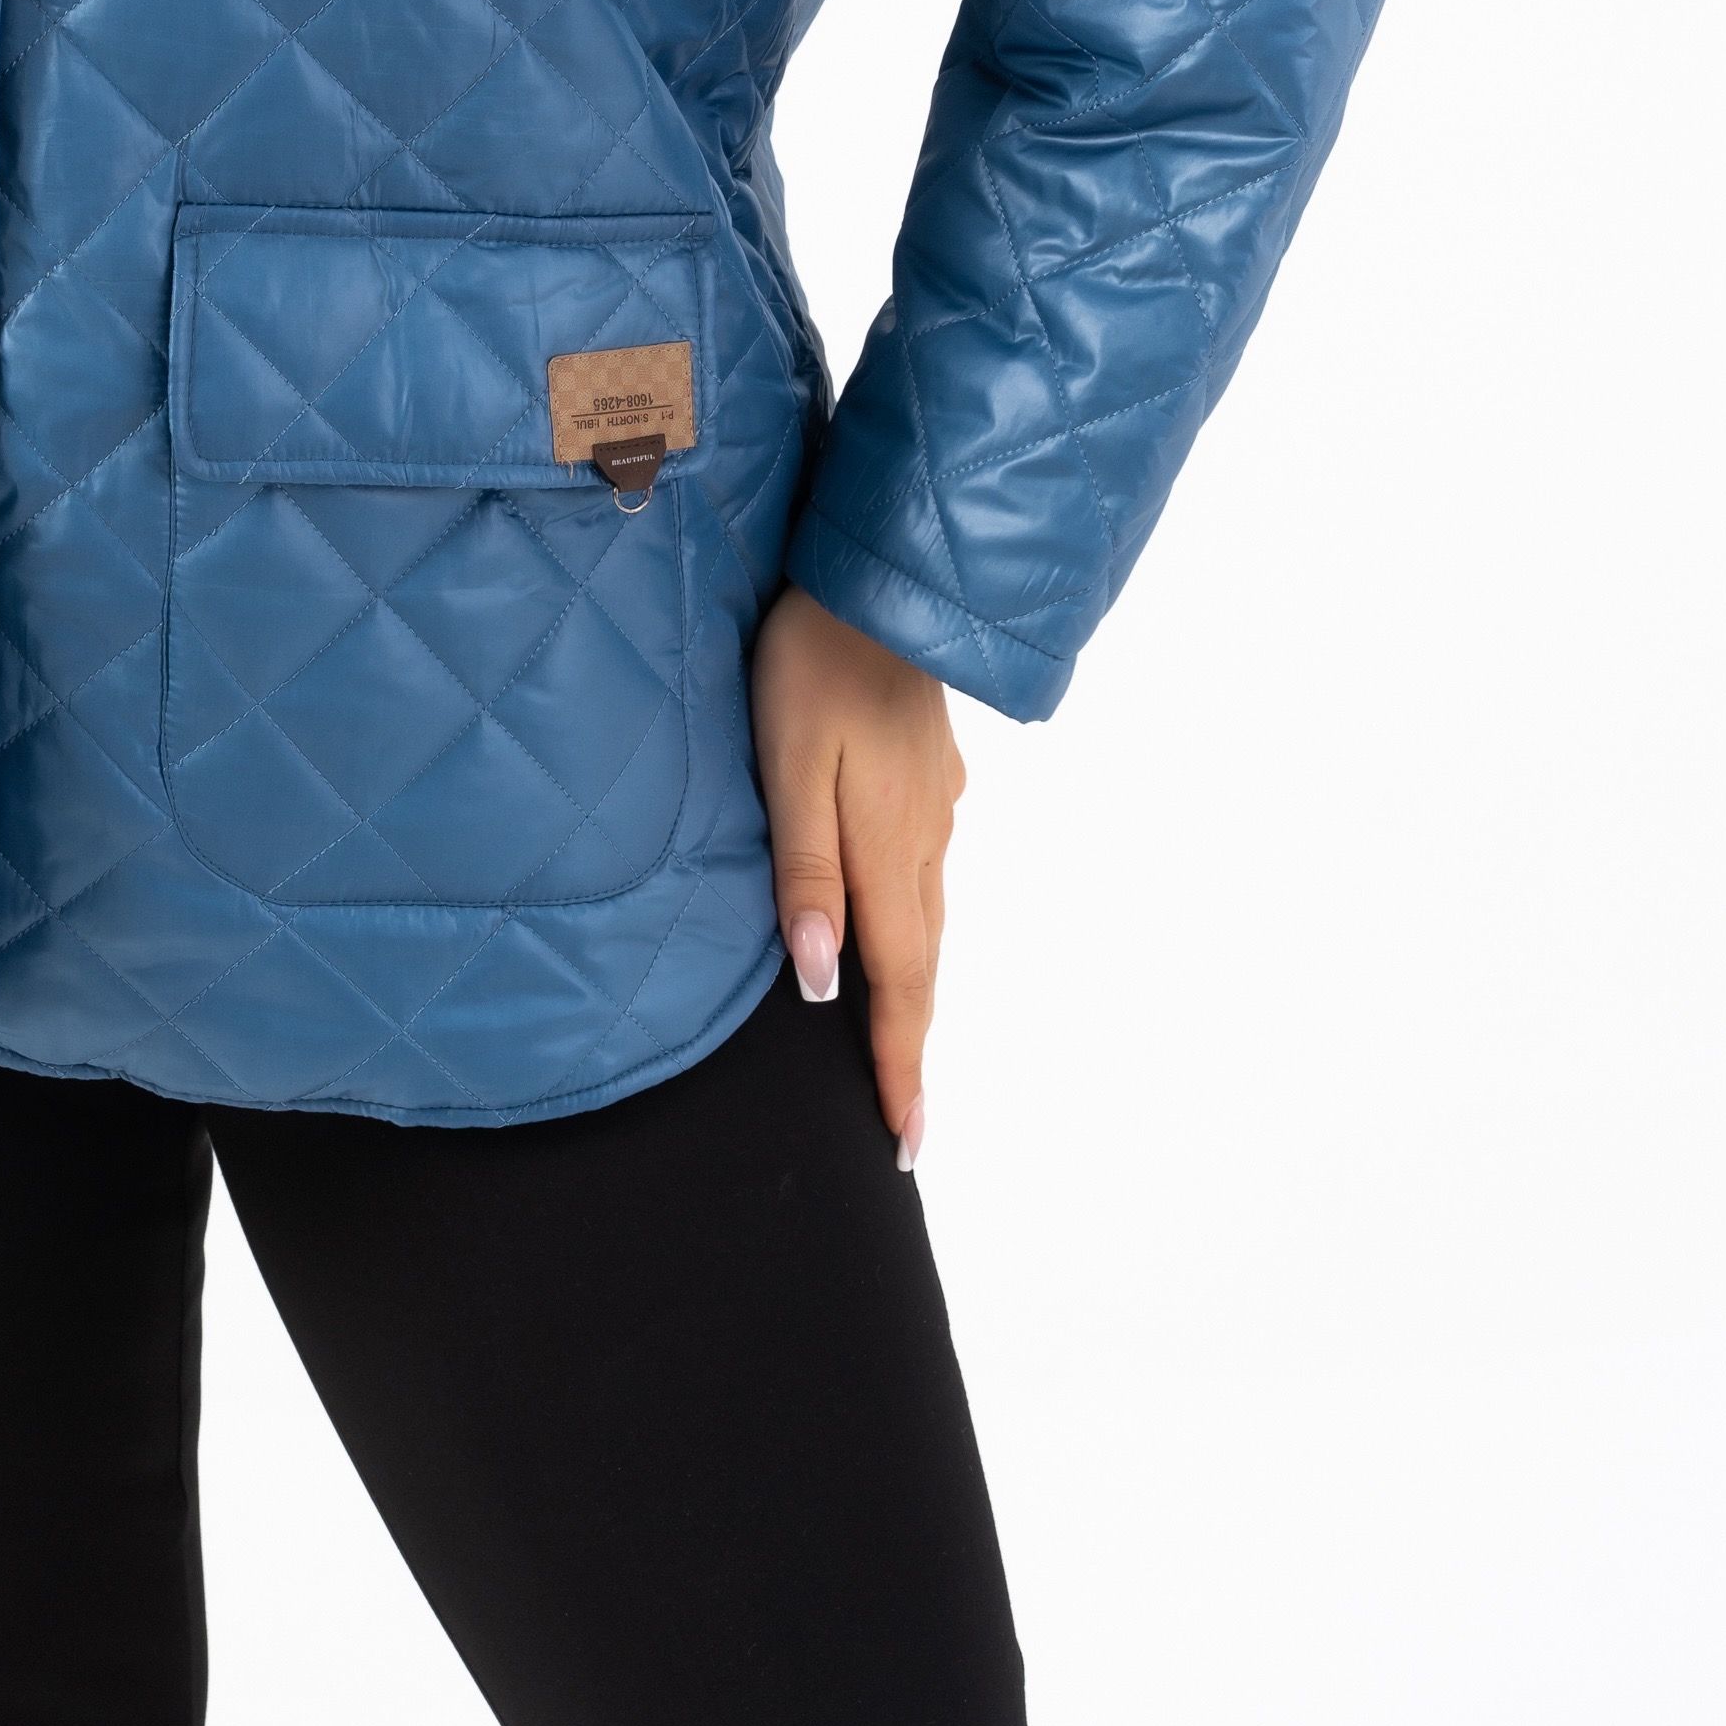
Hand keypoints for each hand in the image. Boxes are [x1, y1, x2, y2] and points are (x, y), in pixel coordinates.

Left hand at [750, 584, 965, 1167]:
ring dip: (918, 988)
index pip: (899, 984)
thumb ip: (806, 873)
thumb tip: (821, 981)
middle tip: (907, 1125)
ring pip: (929, 918)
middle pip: (923, 965)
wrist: (879, 583)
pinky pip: (927, 871)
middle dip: (913, 1048)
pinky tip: (899, 923)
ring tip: (902, 1044)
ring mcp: (936, 804)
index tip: (903, 1143)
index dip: (898, 1066)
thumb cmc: (812, 668)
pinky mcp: (931, 772)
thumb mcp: (790, 766)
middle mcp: (925, 839)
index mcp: (888, 850)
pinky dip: (916, 924)